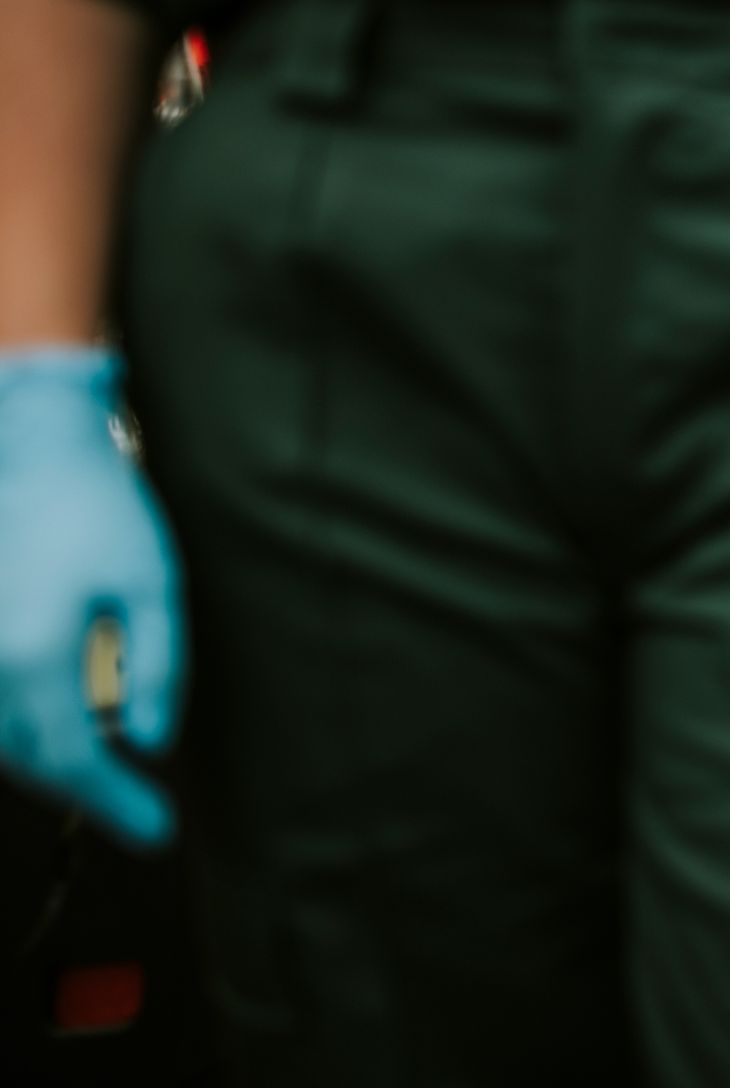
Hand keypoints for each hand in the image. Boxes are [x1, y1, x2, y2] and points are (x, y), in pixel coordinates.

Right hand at [0, 349, 183, 846]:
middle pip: (27, 758)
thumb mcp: (154, 585)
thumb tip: (150, 742)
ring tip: (104, 770)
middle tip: (139, 809)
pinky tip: (53, 726)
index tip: (160, 832)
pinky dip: (19, 726)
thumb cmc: (99, 509)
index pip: (72, 761)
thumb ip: (158, 668)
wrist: (29, 447)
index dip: (117, 803)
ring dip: (46, 760)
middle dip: (84, 788)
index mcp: (32, 657)